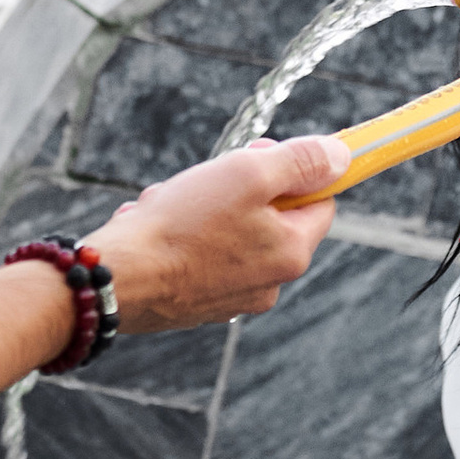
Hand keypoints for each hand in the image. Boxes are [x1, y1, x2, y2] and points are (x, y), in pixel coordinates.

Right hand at [87, 134, 346, 333]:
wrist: (118, 279)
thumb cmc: (180, 226)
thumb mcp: (247, 174)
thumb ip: (300, 161)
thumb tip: (341, 156)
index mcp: (291, 253)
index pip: (320, 201)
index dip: (293, 170)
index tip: (260, 155)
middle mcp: (269, 283)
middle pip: (273, 217)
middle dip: (240, 189)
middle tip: (210, 178)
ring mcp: (232, 297)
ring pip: (232, 233)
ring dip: (204, 208)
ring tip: (172, 205)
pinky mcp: (197, 303)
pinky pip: (200, 255)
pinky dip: (181, 236)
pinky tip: (157, 228)